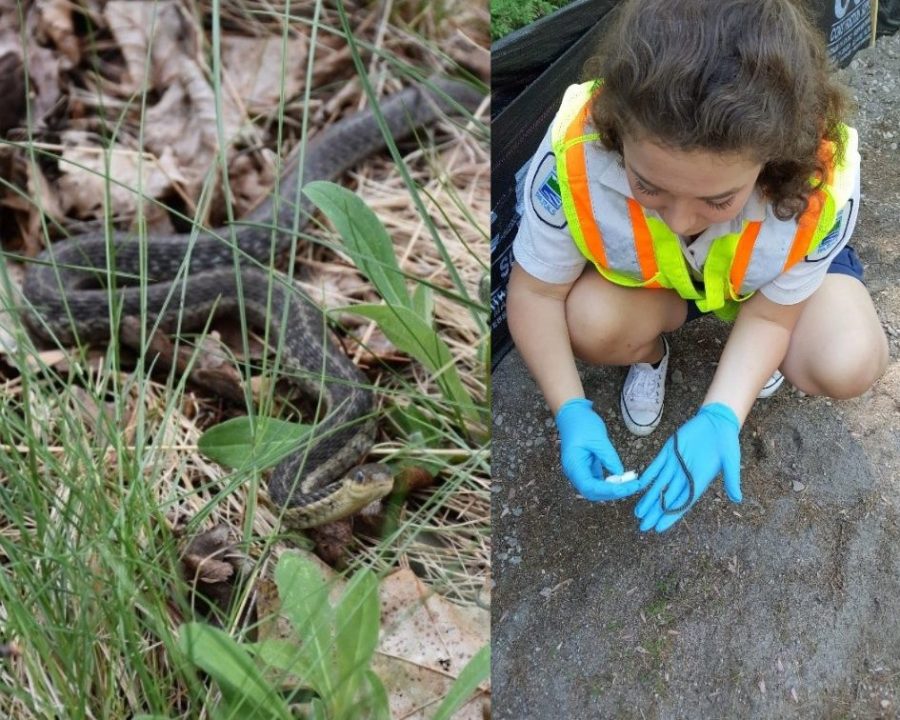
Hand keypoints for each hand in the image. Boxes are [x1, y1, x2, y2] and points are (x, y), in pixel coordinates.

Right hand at [555, 398, 648, 500]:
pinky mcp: (586, 468)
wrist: (572, 414)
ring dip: (612, 490)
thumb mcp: (598, 438)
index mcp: (573, 465)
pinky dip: (610, 483)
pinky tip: (622, 479)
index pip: (590, 487)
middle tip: (632, 486)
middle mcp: (574, 472)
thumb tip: (620, 474)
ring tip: (630, 484)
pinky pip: (598, 481)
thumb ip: (609, 457)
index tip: (627, 487)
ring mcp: (580, 471)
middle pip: (592, 492)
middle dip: (613, 493)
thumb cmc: (581, 423)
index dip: (609, 491)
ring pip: (595, 489)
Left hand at [634, 403, 741, 531]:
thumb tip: (737, 499)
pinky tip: (638, 486)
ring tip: (638, 512)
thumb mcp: (731, 461)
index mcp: (699, 481)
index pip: (682, 503)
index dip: (670, 515)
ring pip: (658, 485)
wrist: (717, 421)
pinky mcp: (669, 451)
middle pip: (667, 498)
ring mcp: (676, 464)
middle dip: (655, 512)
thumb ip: (732, 480)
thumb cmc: (726, 442)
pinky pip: (655, 466)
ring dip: (648, 498)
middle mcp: (685, 475)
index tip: (659, 528)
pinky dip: (647, 475)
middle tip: (643, 526)